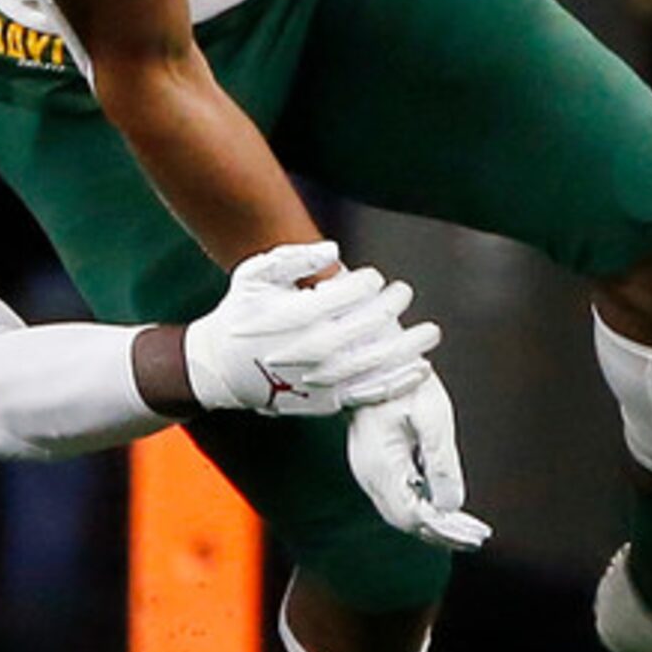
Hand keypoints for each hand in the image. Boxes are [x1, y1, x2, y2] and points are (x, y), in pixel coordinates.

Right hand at [182, 240, 441, 417]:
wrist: (221, 369)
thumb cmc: (240, 314)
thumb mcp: (254, 275)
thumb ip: (293, 257)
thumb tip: (335, 251)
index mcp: (297, 314)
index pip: (349, 292)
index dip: (369, 282)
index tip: (373, 277)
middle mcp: (313, 348)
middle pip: (370, 323)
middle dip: (393, 304)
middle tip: (405, 291)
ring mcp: (322, 378)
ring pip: (379, 361)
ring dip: (410, 345)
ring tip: (430, 333)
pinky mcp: (327, 401)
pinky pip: (371, 391)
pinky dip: (399, 380)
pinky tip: (419, 368)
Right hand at [346, 369, 490, 549]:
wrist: (373, 356)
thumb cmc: (403, 379)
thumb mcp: (433, 416)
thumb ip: (443, 464)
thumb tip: (452, 504)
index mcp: (382, 464)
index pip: (414, 516)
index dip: (446, 529)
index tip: (475, 534)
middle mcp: (368, 473)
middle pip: (405, 520)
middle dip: (442, 533)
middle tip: (476, 537)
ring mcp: (366, 470)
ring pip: (399, 512)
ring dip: (432, 523)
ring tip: (465, 529)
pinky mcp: (371, 464)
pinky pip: (396, 497)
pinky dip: (421, 507)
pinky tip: (442, 507)